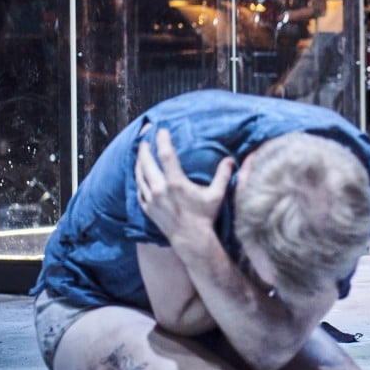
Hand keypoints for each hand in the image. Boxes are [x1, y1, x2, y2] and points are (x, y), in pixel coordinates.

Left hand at [135, 128, 235, 242]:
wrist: (191, 239)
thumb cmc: (205, 216)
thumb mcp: (216, 195)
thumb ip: (223, 175)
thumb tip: (231, 160)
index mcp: (176, 183)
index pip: (166, 155)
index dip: (162, 140)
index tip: (161, 130)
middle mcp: (161, 190)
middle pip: (146, 163)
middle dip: (144, 149)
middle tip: (144, 140)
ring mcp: (152, 200)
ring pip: (140, 176)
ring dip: (139, 163)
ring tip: (140, 155)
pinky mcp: (148, 209)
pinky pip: (139, 190)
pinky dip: (138, 180)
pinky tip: (140, 176)